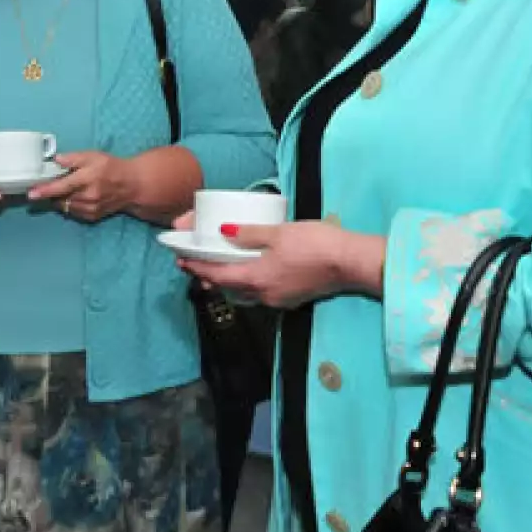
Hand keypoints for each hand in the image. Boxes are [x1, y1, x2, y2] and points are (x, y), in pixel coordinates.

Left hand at [27, 151, 133, 221]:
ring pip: (65, 206)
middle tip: (52, 184)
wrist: (131, 185)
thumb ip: (73, 158)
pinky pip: (73, 212)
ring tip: (69, 189)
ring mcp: (90, 209)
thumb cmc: (110, 167)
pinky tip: (77, 196)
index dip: (45, 190)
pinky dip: (70, 205)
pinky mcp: (92, 217)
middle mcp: (88, 196)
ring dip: (61, 199)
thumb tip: (56, 160)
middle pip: (60, 198)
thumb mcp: (93, 156)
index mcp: (87, 179)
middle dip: (52, 193)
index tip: (31, 193)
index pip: (61, 186)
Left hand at [173, 214, 382, 307]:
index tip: (181, 261)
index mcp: (256, 278)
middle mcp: (264, 295)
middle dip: (210, 276)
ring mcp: (279, 299)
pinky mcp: (293, 297)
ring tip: (218, 268)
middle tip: (195, 264)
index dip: (198, 268)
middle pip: (229, 287)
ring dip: (229, 281)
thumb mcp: (279, 232)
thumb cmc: (315, 244)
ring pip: (245, 292)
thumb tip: (223, 231)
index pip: (217, 275)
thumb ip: (249, 233)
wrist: (350, 262)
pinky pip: (261, 293)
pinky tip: (250, 272)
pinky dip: (248, 283)